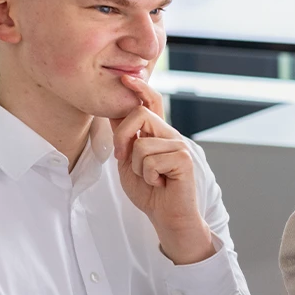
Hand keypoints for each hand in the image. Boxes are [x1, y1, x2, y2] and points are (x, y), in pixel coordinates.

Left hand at [110, 75, 214, 263]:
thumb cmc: (149, 192)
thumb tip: (111, 112)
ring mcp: (179, 145)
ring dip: (137, 168)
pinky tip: (161, 184)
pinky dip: (149, 177)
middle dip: (121, 136)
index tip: (126, 76)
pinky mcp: (184, 159)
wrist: (168, 217)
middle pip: (140, 114)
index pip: (151, 103)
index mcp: (158, 134)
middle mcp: (171, 135)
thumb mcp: (128, 162)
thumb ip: (124, 139)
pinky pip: (151, 160)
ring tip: (150, 178)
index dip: (140, 87)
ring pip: (141, 144)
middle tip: (121, 158)